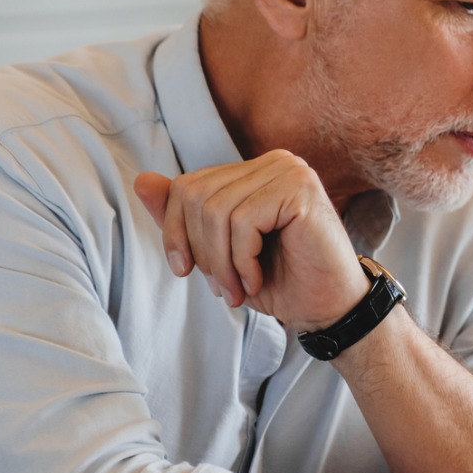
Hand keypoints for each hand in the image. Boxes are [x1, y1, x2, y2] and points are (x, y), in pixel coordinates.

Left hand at [133, 151, 365, 331]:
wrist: (330, 310)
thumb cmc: (281, 281)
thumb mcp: (219, 252)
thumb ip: (184, 218)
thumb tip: (142, 180)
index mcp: (254, 171)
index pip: (187, 186)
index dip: (175, 232)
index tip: (187, 271)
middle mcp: (273, 162)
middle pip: (195, 195)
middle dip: (199, 250)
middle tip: (222, 288)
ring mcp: (289, 171)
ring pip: (216, 210)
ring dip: (220, 262)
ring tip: (239, 289)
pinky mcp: (300, 189)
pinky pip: (243, 221)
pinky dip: (241, 260)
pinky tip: (257, 279)